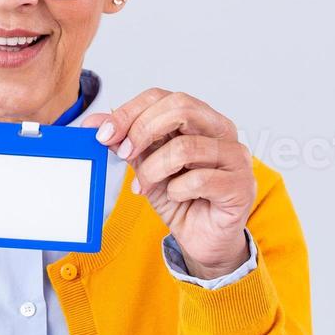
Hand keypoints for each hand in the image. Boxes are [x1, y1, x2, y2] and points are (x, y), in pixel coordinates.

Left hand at [83, 88, 255, 279]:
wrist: (202, 237)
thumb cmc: (181, 198)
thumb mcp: (146, 166)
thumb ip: (126, 143)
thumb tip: (93, 124)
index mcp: (199, 119)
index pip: (162, 97)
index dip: (129, 112)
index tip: (104, 134)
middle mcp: (221, 131)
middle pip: (180, 107)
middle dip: (142, 131)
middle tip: (123, 154)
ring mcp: (236, 157)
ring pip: (185, 147)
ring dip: (154, 169)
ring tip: (145, 186)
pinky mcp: (240, 185)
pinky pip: (199, 180)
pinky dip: (177, 191)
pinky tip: (177, 197)